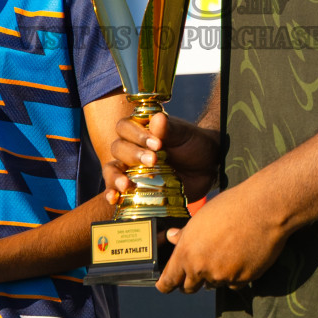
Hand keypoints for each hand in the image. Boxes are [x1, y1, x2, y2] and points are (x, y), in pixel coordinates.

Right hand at [104, 112, 219, 205]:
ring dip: (115, 177)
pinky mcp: (132, 187)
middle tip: (153, 161)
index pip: (125, 127)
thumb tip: (158, 119)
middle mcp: (130, 147)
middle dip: (133, 155)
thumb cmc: (193, 144)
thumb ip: (170, 129)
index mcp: (139, 129)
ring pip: (111, 169)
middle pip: (118, 148)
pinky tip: (114, 199)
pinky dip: (112, 193)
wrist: (206, 167)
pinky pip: (116, 190)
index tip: (157, 144)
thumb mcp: (184, 135)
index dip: (137, 135)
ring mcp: (129, 168)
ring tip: (125, 184)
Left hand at [155, 182, 288, 293]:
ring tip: (226, 251)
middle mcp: (202, 268)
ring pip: (213, 283)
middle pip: (189, 287)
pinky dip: (234, 275)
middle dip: (191, 281)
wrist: (263, 209)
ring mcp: (223, 276)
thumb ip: (185, 234)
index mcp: (187, 253)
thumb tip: (171, 237)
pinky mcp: (242, 280)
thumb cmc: (231, 207)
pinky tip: (241, 256)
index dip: (166, 284)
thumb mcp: (201, 217)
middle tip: (197, 270)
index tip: (166, 285)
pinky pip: (233, 283)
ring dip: (215, 274)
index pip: (169, 281)